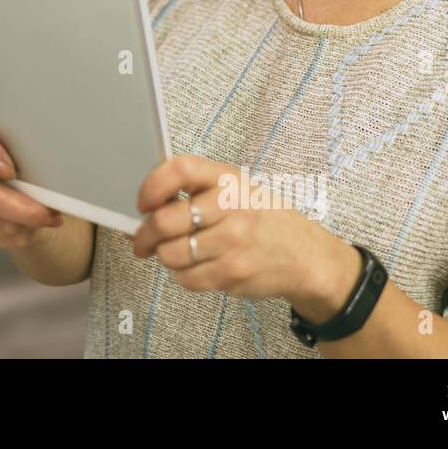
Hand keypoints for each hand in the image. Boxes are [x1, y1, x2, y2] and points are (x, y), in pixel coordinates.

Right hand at [0, 118, 64, 249]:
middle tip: (45, 211)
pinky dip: (25, 232)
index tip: (9, 171)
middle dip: (14, 205)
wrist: (42, 195)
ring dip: (26, 220)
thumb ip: (38, 151)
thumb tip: (60, 162)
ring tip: (53, 216)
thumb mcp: (41, 151)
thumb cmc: (42, 163)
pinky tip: (41, 225)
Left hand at [130, 155, 360, 316]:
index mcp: (228, 179)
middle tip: (142, 241)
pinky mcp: (233, 272)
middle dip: (145, 235)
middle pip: (165, 220)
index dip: (151, 186)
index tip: (142, 203)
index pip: (179, 170)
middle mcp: (231, 206)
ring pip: (171, 254)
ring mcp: (233, 241)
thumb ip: (196, 191)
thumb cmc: (263, 220)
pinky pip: (187, 278)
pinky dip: (184, 276)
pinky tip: (198, 267)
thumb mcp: (237, 190)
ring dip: (166, 257)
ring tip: (177, 253)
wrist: (305, 256)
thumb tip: (144, 207)